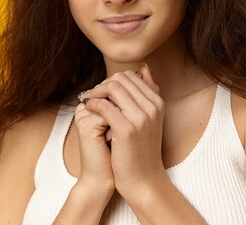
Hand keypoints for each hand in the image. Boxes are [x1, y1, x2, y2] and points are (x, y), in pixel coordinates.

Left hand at [79, 64, 166, 197]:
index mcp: (158, 102)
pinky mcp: (126, 129)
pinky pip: (104, 105)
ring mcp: (141, 117)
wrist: (144, 179)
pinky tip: (88, 110)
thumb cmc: (142, 150)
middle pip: (122, 79)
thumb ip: (147, 93)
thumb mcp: (149, 118)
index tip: (102, 91)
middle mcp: (152, 107)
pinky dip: (92, 103)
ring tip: (89, 101)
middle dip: (104, 84)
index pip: (131, 76)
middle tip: (93, 95)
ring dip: (96, 92)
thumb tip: (143, 67)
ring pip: (113, 88)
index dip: (113, 80)